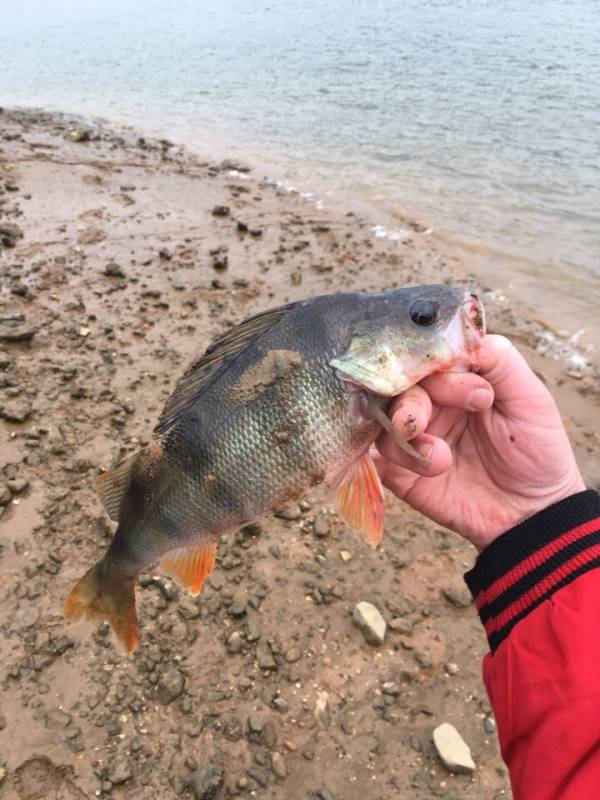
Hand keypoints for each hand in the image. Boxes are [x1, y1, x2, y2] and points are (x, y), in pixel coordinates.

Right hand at [373, 335, 584, 549]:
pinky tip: (428, 469)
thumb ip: (498, 359)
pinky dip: (397, 459)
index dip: (442, 371)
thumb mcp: (530, 397)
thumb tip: (458, 336)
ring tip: (439, 459)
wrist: (532, 513)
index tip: (478, 397)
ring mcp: (414, 436)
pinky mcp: (401, 471)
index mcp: (456, 379)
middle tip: (425, 422)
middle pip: (397, 385)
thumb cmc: (537, 450)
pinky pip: (379, 457)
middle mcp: (431, 402)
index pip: (429, 358)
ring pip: (383, 419)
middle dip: (412, 402)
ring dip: (406, 434)